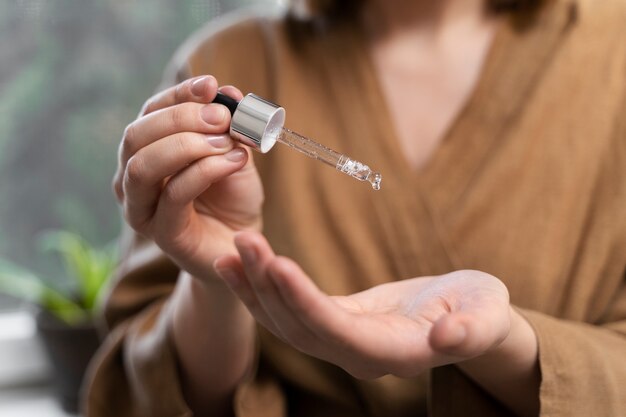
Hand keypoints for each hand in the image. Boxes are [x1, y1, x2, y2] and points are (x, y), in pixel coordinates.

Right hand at [113, 76, 263, 279]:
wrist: (244, 241)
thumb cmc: (233, 194)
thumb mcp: (233, 149)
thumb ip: (228, 124)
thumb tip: (226, 91)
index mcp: (146, 150)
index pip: (149, 113)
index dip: (178, 95)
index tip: (210, 85)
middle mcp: (132, 177)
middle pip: (135, 135)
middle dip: (181, 119)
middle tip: (223, 118)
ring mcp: (141, 208)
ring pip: (143, 166)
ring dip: (187, 145)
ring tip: (227, 142)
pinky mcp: (162, 233)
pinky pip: (175, 195)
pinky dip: (205, 171)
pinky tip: (234, 162)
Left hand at [214, 232, 510, 378]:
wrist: (469, 317)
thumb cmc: (483, 313)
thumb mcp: (487, 316)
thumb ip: (472, 329)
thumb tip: (450, 338)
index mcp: (395, 354)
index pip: (339, 333)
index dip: (306, 302)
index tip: (278, 265)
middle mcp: (360, 356)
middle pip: (302, 328)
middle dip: (271, 287)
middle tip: (246, 242)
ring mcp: (343, 344)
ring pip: (288, 323)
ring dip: (258, 287)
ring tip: (233, 248)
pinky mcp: (336, 324)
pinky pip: (291, 309)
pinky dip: (264, 287)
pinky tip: (240, 261)